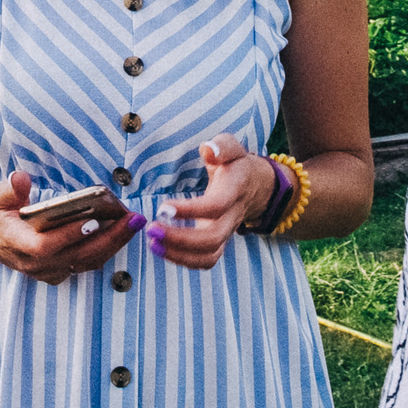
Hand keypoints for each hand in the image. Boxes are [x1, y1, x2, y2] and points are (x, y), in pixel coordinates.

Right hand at [0, 171, 142, 283]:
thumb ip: (10, 189)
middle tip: (132, 218)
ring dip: (113, 244)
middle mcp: (35, 264)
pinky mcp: (58, 273)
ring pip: (86, 262)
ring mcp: (48, 271)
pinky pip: (86, 265)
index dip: (69, 235)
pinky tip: (121, 233)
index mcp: (18, 244)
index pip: (46, 246)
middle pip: (77, 256)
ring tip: (134, 222)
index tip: (94, 220)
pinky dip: (105, 250)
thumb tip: (21, 179)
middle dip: (109, 238)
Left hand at [152, 134, 278, 270]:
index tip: (164, 207)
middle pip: (212, 238)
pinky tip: (161, 248)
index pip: (216, 206)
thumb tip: (208, 150)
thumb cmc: (236, 164)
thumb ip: (222, 146)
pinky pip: (205, 261)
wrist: (256, 186)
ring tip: (152, 242)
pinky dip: (182, 260)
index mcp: (235, 190)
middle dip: (180, 238)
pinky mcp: (219, 242)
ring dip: (178, 254)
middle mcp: (232, 216)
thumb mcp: (233, 147)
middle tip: (152, 228)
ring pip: (209, 255)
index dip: (190, 210)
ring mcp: (227, 232)